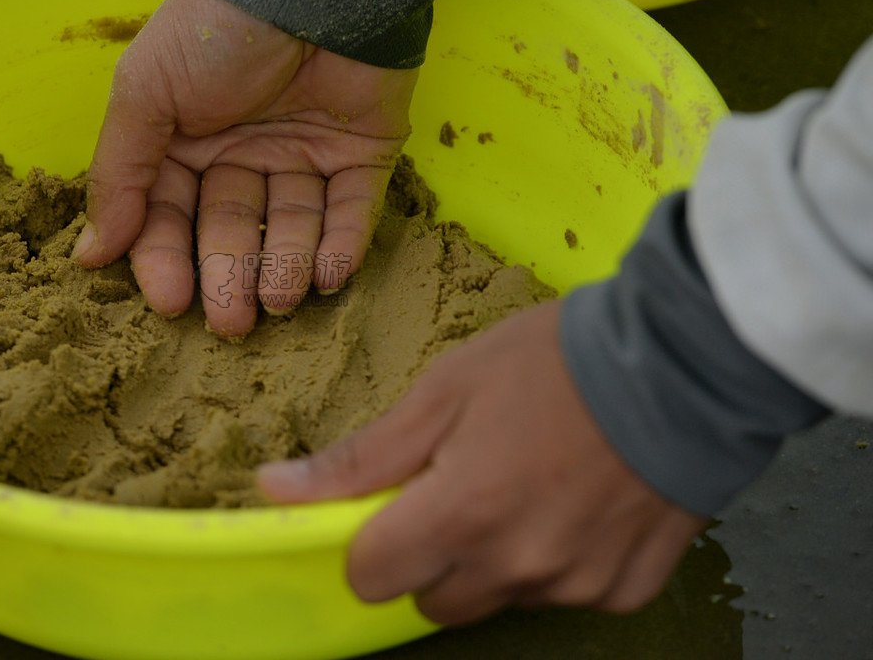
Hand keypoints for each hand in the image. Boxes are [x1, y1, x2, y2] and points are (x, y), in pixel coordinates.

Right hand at [73, 0, 417, 337]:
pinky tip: (328, 273)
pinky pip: (351, 211)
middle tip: (232, 323)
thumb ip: (120, 175)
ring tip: (280, 297)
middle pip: (232, 233)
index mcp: (186, 144)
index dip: (167, 261)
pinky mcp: (363, 154)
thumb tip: (90, 256)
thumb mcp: (146, 94)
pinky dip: (342, 245)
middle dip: (230, 278)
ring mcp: (304, 156)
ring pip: (291, 229)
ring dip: (285, 268)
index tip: (171, 303)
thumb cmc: (216, 31)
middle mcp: (243, 156)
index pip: (170, 219)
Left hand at [258, 301, 707, 623]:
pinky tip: (578, 501)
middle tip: (464, 485)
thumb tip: (276, 490)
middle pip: (432, 599)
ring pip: (499, 598)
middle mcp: (516, 567)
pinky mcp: (625, 588)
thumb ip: (363, 457)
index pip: (371, 578)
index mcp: (461, 515)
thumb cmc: (554, 362)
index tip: (393, 506)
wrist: (685, 361)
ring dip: (496, 558)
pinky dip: (560, 561)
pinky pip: (566, 594)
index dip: (369, 543)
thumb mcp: (445, 390)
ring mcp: (575, 585)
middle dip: (431, 555)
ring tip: (530, 482)